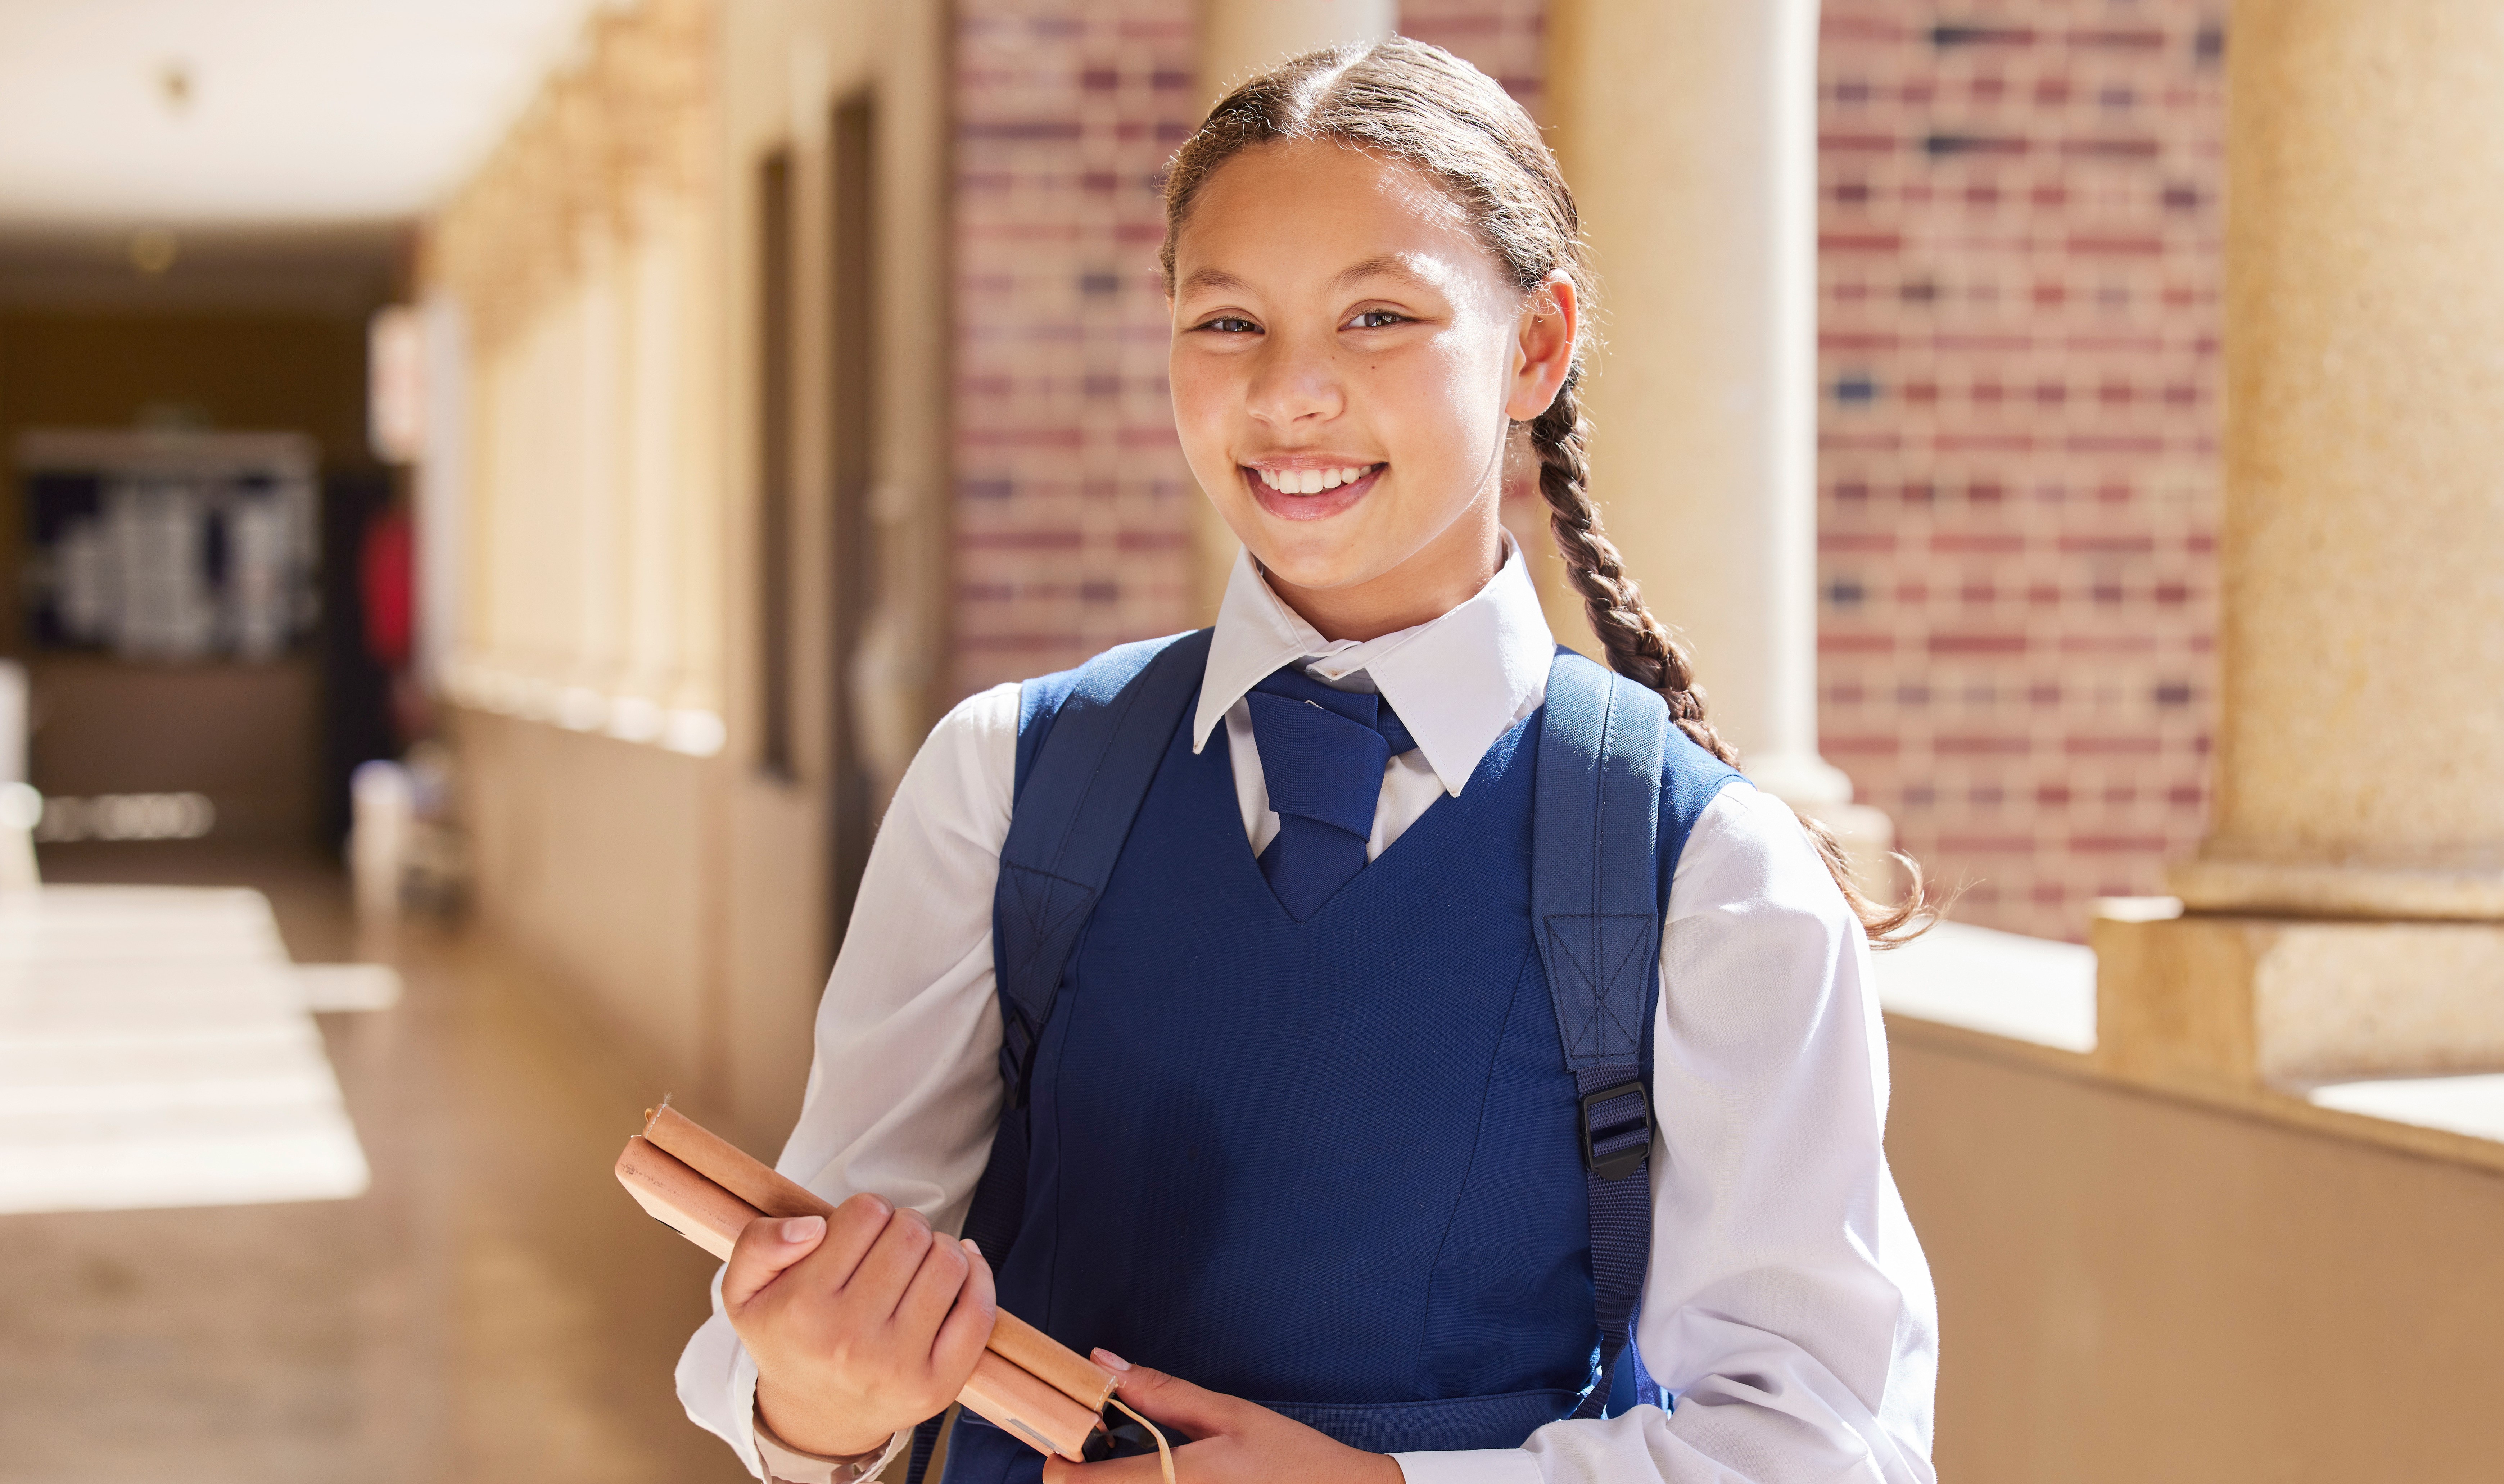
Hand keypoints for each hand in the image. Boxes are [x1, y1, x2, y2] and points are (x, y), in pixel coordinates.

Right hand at [723, 1194, 996, 1458]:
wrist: (815, 1415)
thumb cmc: (787, 1337)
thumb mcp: (744, 1290)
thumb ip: (759, 1243)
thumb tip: (812, 1226)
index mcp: (801, 1309)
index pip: (865, 1213)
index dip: (866, 1212)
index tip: (857, 1233)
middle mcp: (849, 1340)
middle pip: (910, 1232)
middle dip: (903, 1227)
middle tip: (889, 1249)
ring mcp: (897, 1366)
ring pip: (948, 1261)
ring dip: (939, 1248)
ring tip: (916, 1264)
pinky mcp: (937, 1386)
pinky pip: (978, 1310)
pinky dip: (978, 1277)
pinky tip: (959, 1271)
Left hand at [1041, 1350, 1402, 1483]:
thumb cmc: (1291, 1460)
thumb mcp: (1229, 1415)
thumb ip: (1161, 1392)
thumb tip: (1102, 1364)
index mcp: (1176, 1483)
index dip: (1057, 1464)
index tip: (1062, 1441)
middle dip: (1082, 1478)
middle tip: (1099, 1449)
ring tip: (1131, 1464)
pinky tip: (1161, 1479)